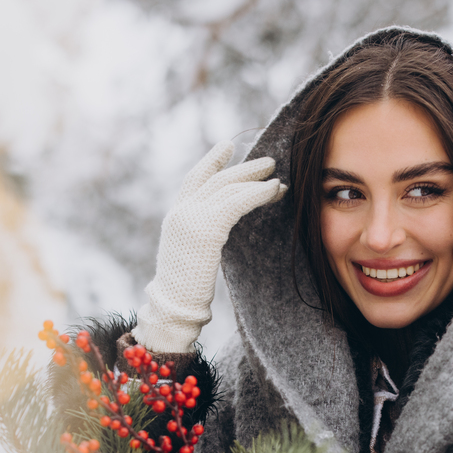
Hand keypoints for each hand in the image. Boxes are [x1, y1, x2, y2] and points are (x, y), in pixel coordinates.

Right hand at [133, 141, 285, 353]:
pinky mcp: (206, 228)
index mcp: (176, 217)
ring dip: (257, 180)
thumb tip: (219, 230)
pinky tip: (274, 191)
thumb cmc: (185, 292)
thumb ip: (201, 236)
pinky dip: (258, 193)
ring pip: (229, 187)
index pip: (195, 179)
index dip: (212, 160)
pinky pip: (237, 202)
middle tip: (269, 161)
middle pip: (216, 179)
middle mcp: (181, 212)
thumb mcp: (190, 256)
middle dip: (244, 168)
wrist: (174, 307)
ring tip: (279, 179)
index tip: (229, 145)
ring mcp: (191, 218)